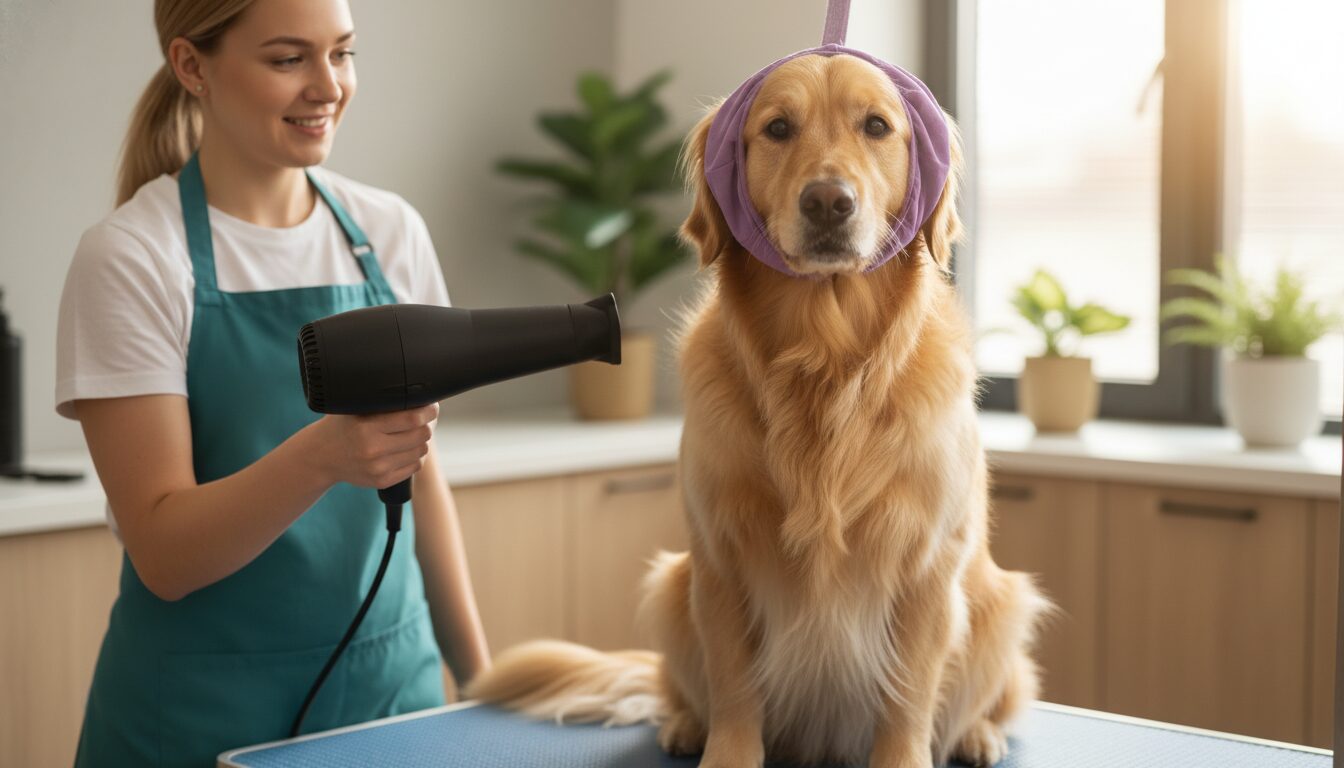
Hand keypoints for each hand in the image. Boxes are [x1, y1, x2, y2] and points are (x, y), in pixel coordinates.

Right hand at [307, 402, 438, 489]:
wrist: (321, 457)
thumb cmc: (342, 426)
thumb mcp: (354, 407)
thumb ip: (381, 400)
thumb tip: (415, 389)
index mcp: (367, 426)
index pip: (413, 418)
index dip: (429, 411)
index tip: (432, 406)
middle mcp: (373, 449)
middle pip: (421, 435)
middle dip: (427, 425)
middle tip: (424, 418)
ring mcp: (378, 468)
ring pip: (420, 451)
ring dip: (420, 441)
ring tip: (411, 433)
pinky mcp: (382, 481)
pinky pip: (414, 466)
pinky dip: (414, 456)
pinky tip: (403, 449)